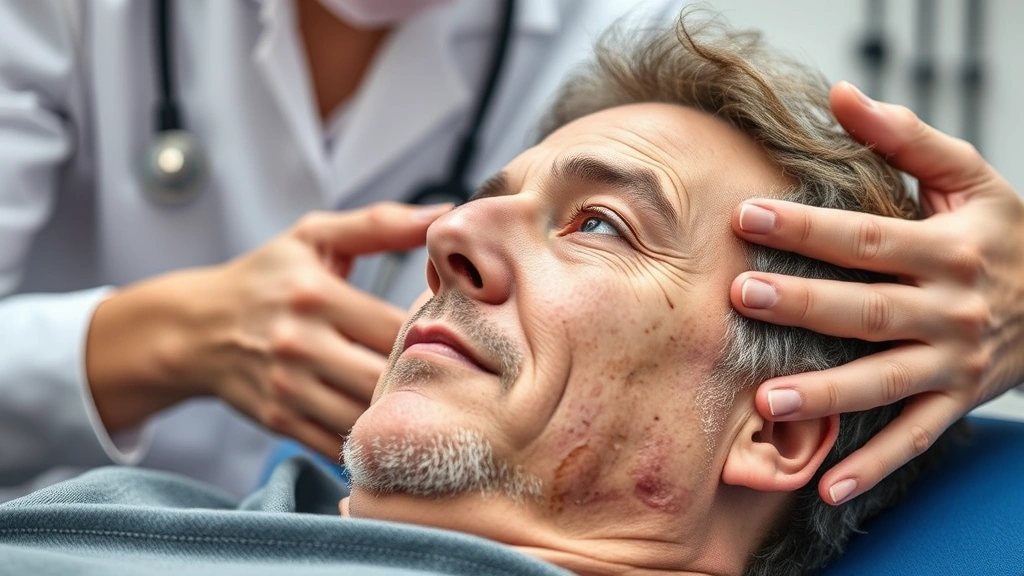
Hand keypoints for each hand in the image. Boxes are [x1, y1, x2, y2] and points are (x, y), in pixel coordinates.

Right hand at [87, 202, 450, 457]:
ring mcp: (287, 389)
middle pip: (386, 376)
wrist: (196, 328)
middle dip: (421, 376)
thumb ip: (380, 224)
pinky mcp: (279, 422)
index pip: (398, 326)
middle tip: (446, 371)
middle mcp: (299, 345)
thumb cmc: (267, 276)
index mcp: (315, 295)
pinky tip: (383, 419)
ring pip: (366, 416)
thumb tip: (445, 213)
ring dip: (397, 411)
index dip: (434, 333)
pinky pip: (339, 443)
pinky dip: (366, 438)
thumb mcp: (315, 237)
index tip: (451, 332)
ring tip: (420, 396)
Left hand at [729, 81, 1023, 503]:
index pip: (866, 238)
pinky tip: (827, 488)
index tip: (746, 216)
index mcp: (948, 248)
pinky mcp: (956, 400)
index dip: (806, 228)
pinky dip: (874, 466)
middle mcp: (952, 308)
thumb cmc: (1004, 230)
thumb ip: (906, 138)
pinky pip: (913, 438)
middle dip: (802, 305)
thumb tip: (841, 95)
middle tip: (740, 297)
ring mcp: (955, 361)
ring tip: (765, 402)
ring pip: (884, 381)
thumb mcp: (968, 176)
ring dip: (826, 394)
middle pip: (867, 310)